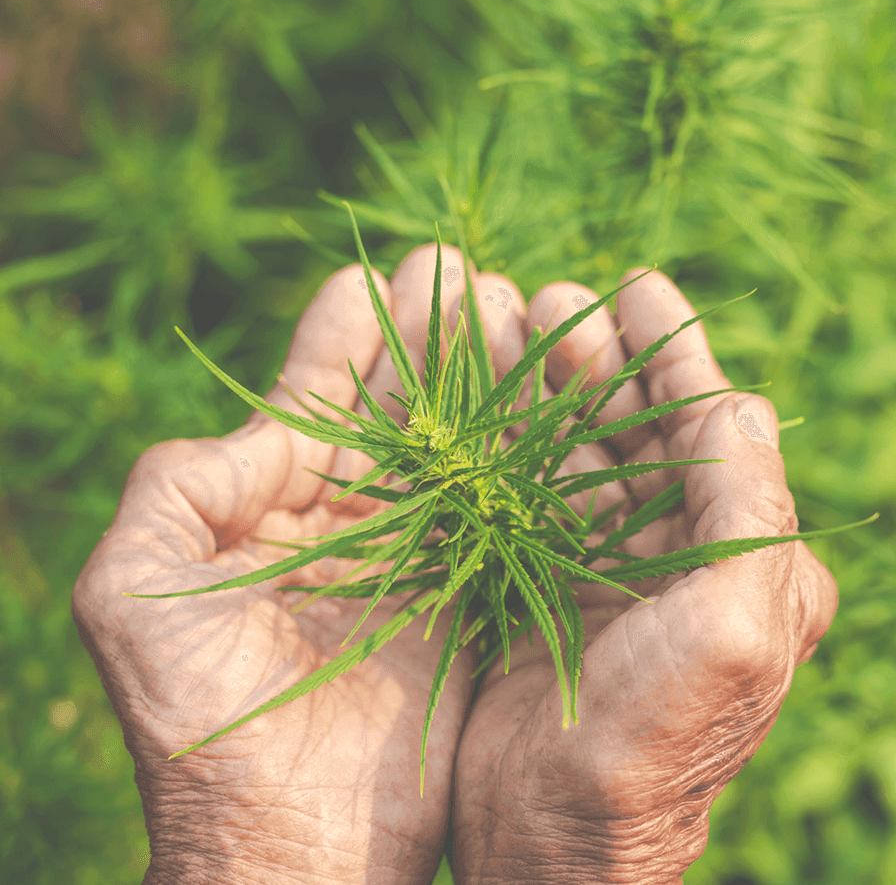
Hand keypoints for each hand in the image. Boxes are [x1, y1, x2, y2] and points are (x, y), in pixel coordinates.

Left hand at [71, 246, 484, 884]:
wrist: (284, 843)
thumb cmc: (195, 723)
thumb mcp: (135, 592)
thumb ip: (179, 490)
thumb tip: (257, 431)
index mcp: (269, 510)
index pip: (314, 399)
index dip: (348, 333)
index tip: (383, 270)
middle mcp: (350, 525)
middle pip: (400, 411)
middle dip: (432, 341)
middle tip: (471, 277)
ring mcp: (416, 562)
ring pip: (459, 453)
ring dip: (490, 386)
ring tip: (521, 314)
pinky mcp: (471, 606)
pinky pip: (507, 521)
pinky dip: (535, 467)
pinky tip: (559, 412)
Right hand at [445, 268, 839, 883]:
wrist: (562, 847)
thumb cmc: (661, 741)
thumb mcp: (736, 624)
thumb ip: (749, 505)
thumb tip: (741, 398)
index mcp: (749, 562)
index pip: (714, 430)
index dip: (676, 354)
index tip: (637, 284)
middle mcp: (686, 563)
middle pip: (642, 431)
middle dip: (602, 361)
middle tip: (554, 296)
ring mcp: (613, 578)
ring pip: (581, 455)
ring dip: (548, 390)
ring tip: (507, 324)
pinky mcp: (547, 598)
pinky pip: (529, 499)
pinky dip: (507, 446)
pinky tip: (476, 401)